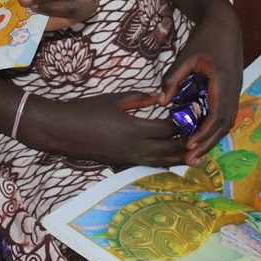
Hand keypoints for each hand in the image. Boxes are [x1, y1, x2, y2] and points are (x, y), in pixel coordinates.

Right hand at [25, 90, 188, 167]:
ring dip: (177, 158)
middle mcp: (134, 148)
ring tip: (192, 154)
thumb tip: (161, 96)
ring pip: (161, 162)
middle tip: (199, 136)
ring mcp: (128, 158)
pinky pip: (147, 165)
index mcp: (134, 129)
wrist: (61, 130)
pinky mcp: (121, 164)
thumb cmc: (86, 110)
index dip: (182, 123)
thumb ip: (140, 98)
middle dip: (186, 144)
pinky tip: (168, 159)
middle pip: (169, 150)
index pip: (168, 129)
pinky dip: (161, 162)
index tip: (191, 115)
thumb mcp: (114, 99)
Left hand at [163, 0, 243, 162]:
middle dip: (208, 143)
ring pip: (226, 122)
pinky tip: (198, 134)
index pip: (217, 115)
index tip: (190, 146)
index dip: (204, 133)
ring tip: (193, 152)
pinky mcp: (230, 90)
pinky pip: (224, 113)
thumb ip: (172, 79)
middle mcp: (233, 90)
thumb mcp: (186, 56)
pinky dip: (212, 126)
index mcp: (223, 82)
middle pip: (224, 125)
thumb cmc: (205, 37)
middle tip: (190, 159)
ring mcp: (234, 91)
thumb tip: (161, 102)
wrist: (224, 23)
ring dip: (211, 137)